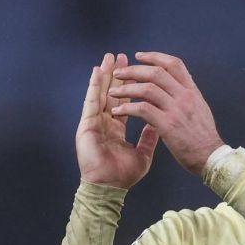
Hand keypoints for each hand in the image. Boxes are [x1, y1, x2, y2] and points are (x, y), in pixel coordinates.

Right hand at [76, 53, 159, 188]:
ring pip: (100, 93)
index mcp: (117, 128)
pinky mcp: (86, 126)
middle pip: (112, 93)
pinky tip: (96, 73)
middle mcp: (105, 122)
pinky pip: (90, 102)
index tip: (137, 71)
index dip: (131, 87)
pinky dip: (93, 87)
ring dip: (105, 75)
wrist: (109, 188)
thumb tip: (158, 124)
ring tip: (108, 58)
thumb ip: (149, 139)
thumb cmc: (122, 175)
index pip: (126, 101)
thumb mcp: (142, 155)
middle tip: (121, 56)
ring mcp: (94, 123)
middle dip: (117, 74)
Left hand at [108, 52, 224, 176]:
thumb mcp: (200, 109)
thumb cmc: (203, 137)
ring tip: (113, 92)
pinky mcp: (168, 125)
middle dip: (133, 70)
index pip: (174, 64)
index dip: (154, 57)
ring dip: (126, 89)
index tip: (139, 56)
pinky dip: (127, 108)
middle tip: (118, 74)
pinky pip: (143, 110)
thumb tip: (173, 88)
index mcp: (192, 91)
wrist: (211, 157)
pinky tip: (118, 112)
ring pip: (147, 89)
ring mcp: (177, 110)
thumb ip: (186, 96)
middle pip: (156, 73)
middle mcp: (185, 96)